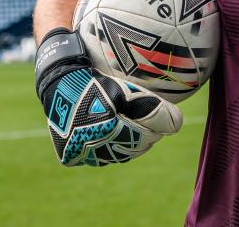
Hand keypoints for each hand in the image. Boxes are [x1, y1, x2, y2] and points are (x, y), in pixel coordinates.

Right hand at [35, 29, 182, 165]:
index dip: (158, 126)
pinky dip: (108, 147)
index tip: (165, 117)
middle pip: (132, 148)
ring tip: (131, 126)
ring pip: (116, 155)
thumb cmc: (97, 81)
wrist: (59, 83)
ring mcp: (80, 154)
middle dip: (144, 136)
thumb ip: (153, 109)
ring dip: (127, 144)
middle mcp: (92, 146)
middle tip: (148, 121)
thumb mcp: (128, 89)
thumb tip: (178, 125)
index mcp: (107, 128)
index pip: (146, 137)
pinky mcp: (71, 157)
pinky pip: (98, 157)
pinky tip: (112, 134)